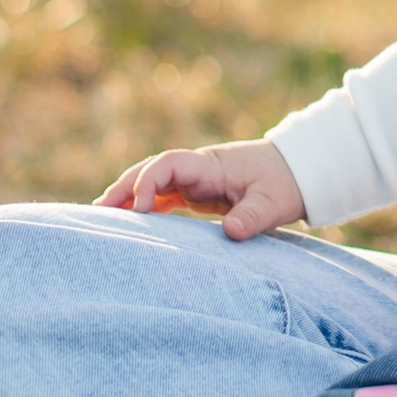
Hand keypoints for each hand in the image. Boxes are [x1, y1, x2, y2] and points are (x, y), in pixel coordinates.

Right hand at [98, 139, 305, 241]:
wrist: (297, 173)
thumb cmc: (284, 185)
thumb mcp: (273, 203)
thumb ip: (252, 217)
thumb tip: (231, 232)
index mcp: (210, 165)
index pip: (168, 164)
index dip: (148, 182)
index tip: (140, 208)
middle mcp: (196, 168)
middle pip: (150, 170)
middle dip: (124, 188)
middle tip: (99, 211)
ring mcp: (194, 179)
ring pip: (152, 183)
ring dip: (128, 197)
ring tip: (101, 218)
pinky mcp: (196, 192)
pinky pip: (163, 196)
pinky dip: (144, 207)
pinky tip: (128, 224)